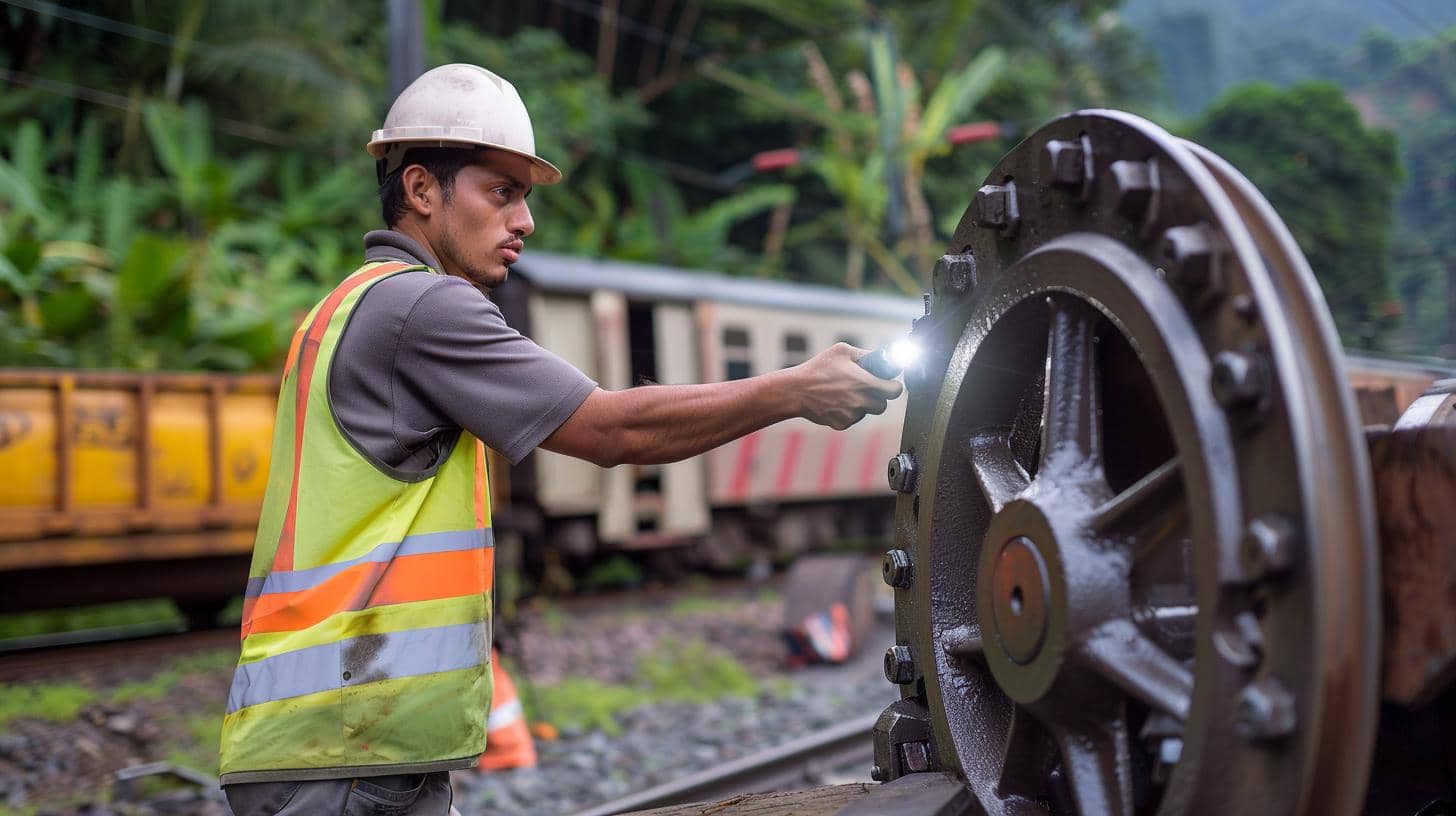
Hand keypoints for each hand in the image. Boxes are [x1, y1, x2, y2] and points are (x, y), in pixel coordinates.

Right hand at [790, 343, 904, 429]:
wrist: (796, 391)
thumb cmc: (818, 368)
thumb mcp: (842, 351)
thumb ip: (866, 355)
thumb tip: (882, 357)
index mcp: (865, 383)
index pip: (895, 390)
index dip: (893, 386)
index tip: (888, 383)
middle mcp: (861, 402)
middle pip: (883, 405)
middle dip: (877, 397)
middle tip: (865, 388)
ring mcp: (852, 415)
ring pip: (867, 412)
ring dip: (862, 404)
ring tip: (844, 393)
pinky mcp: (842, 424)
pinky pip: (853, 419)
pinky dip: (848, 412)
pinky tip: (835, 402)